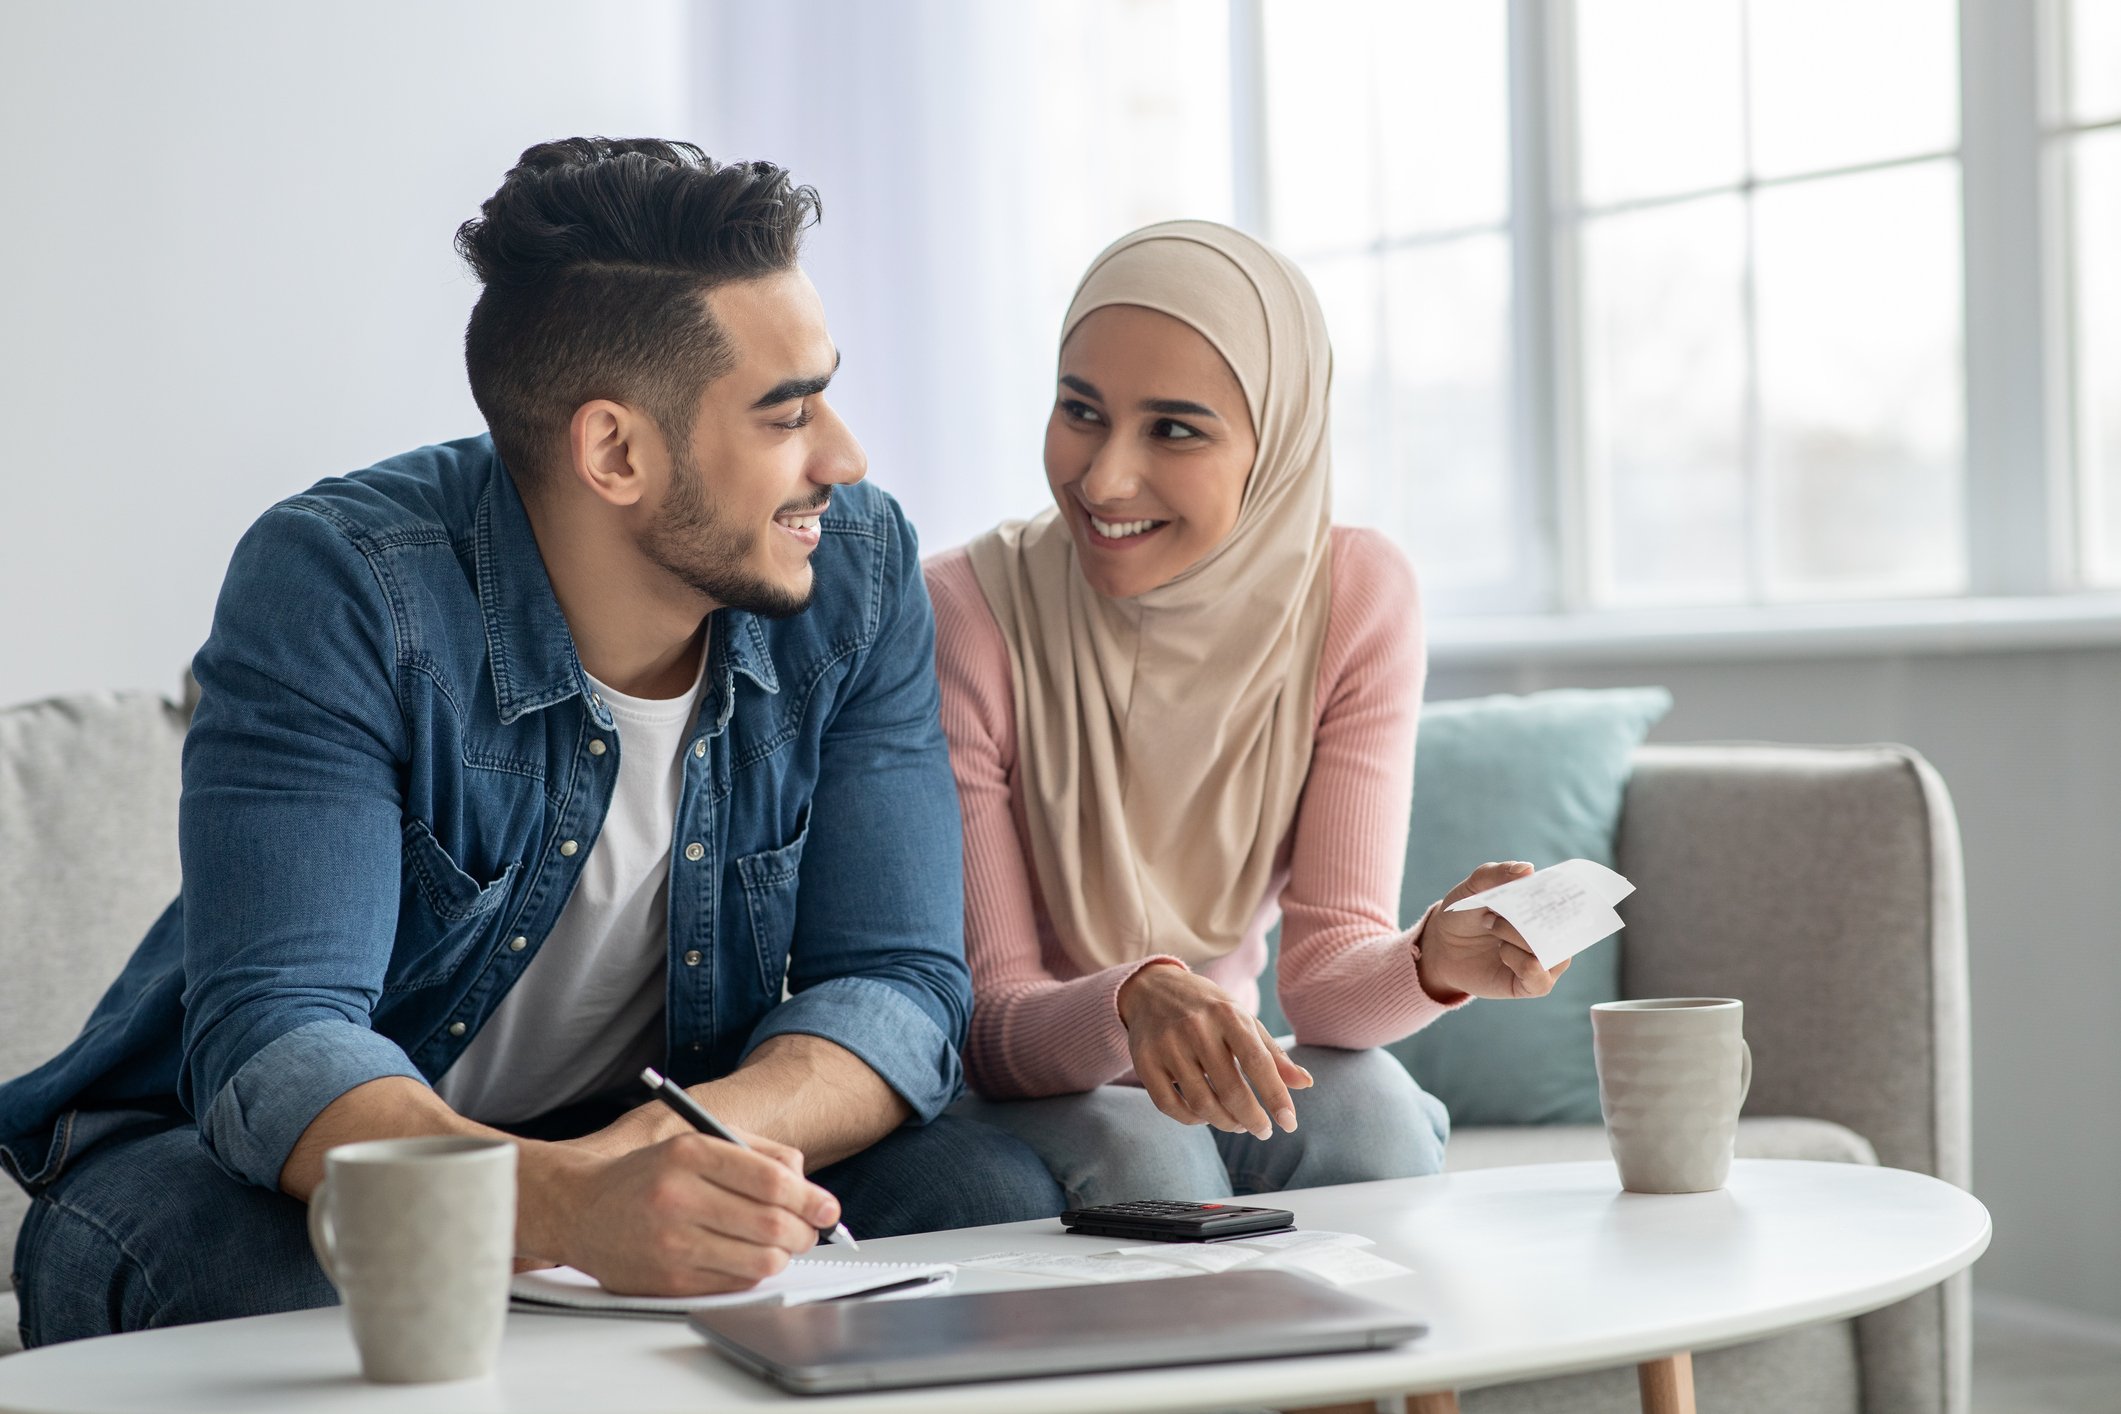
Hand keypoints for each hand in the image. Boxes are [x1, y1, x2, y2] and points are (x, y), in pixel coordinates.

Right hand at [546, 1128, 839, 1296]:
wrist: (581, 1209)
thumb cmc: (651, 1174)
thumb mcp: (699, 1142)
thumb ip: (758, 1153)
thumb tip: (808, 1183)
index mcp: (690, 1153)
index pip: (771, 1180)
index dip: (810, 1197)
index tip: (828, 1208)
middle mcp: (678, 1197)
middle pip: (771, 1224)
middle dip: (804, 1231)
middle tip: (810, 1230)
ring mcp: (671, 1243)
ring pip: (759, 1260)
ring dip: (783, 1255)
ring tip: (782, 1244)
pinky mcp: (667, 1281)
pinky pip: (735, 1284)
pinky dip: (754, 1273)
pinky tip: (748, 1257)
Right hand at [1116, 962, 1313, 1138]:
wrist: (1151, 988)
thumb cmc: (1207, 1008)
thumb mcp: (1242, 1019)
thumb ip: (1273, 1053)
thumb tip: (1305, 1083)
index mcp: (1226, 1014)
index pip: (1257, 1061)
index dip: (1275, 1095)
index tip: (1289, 1123)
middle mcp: (1195, 1028)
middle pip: (1230, 1089)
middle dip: (1252, 1119)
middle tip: (1263, 1130)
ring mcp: (1166, 1045)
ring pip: (1201, 1103)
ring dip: (1225, 1122)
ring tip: (1237, 1123)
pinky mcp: (1144, 1061)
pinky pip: (1170, 1106)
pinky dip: (1192, 1120)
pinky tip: (1205, 1116)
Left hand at [1418, 861, 1573, 1001]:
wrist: (1442, 945)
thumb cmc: (1464, 913)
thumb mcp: (1474, 887)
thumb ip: (1496, 874)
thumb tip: (1528, 869)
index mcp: (1545, 908)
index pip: (1570, 903)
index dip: (1563, 896)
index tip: (1541, 891)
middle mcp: (1552, 936)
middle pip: (1564, 929)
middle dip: (1532, 918)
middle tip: (1496, 913)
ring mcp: (1544, 961)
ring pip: (1552, 953)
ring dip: (1520, 937)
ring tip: (1493, 927)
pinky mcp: (1531, 985)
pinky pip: (1540, 978)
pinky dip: (1520, 963)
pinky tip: (1501, 953)